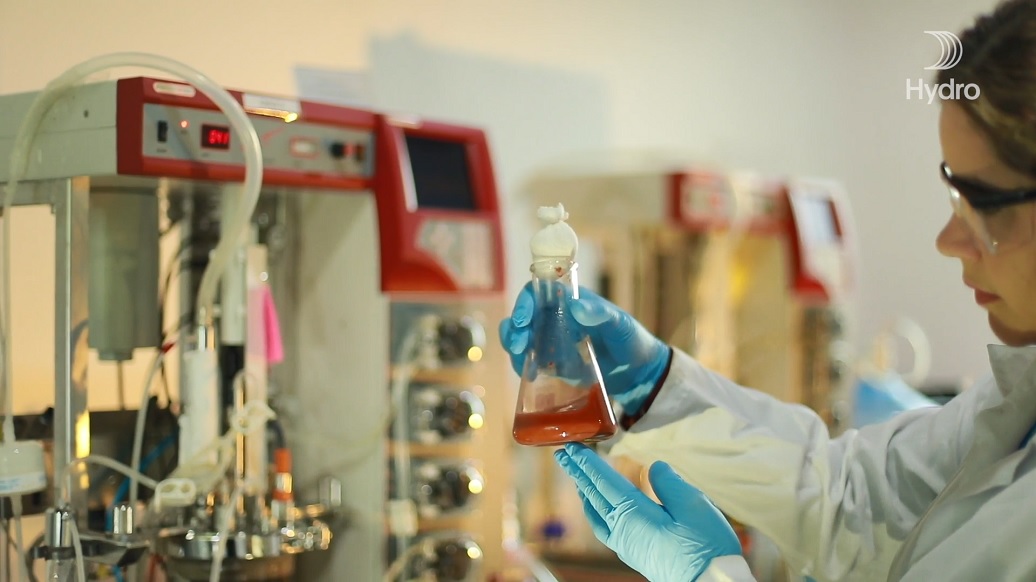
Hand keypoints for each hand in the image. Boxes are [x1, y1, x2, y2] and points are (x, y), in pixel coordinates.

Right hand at [499, 284, 670, 411]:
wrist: (637, 374)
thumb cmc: (630, 340)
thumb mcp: (621, 325)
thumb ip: (601, 314)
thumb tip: (576, 306)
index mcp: (569, 301)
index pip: (537, 293)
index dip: (525, 303)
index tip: (524, 320)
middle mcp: (555, 319)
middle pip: (522, 317)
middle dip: (514, 329)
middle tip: (518, 346)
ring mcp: (551, 342)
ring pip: (520, 339)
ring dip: (514, 347)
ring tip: (521, 360)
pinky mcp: (551, 364)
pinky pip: (529, 362)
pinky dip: (523, 367)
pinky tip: (530, 375)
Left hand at [554, 443, 740, 581]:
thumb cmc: (705, 548)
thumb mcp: (693, 505)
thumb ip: (669, 483)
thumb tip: (653, 466)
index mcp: (633, 513)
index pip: (603, 481)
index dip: (586, 462)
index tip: (571, 447)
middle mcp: (622, 529)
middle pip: (594, 495)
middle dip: (578, 473)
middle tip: (563, 454)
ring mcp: (625, 544)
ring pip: (596, 513)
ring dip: (586, 492)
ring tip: (579, 479)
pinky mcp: (634, 554)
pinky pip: (604, 528)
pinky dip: (596, 512)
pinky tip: (600, 511)